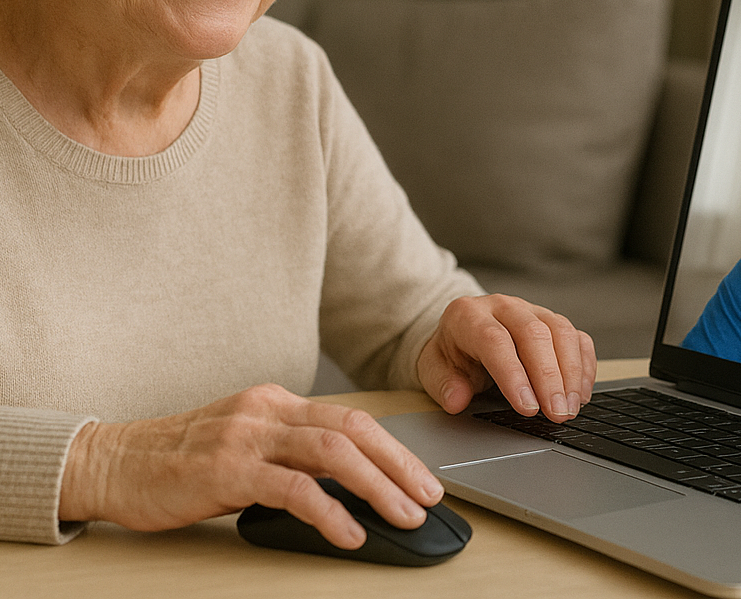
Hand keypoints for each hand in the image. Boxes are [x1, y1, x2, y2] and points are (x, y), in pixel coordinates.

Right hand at [58, 383, 442, 548]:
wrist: (114, 462)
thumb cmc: (181, 460)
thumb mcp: (245, 446)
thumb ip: (290, 457)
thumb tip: (347, 488)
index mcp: (278, 402)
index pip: (352, 419)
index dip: (394, 448)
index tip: (422, 477)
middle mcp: (269, 410)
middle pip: (353, 428)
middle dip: (400, 464)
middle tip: (430, 498)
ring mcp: (248, 436)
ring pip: (332, 452)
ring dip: (377, 486)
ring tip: (403, 516)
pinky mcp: (226, 469)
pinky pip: (291, 487)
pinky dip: (328, 511)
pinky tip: (348, 533)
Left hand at [416, 294, 596, 421]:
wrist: (462, 331)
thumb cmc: (452, 353)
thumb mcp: (433, 369)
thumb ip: (443, 384)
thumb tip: (457, 400)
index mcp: (469, 315)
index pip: (495, 341)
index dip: (513, 374)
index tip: (527, 407)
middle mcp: (503, 306)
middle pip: (534, 334)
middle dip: (549, 377)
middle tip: (557, 414)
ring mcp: (532, 310)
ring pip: (561, 331)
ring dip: (571, 372)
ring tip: (570, 408)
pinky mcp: (552, 320)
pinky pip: (577, 337)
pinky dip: (584, 365)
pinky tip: (580, 394)